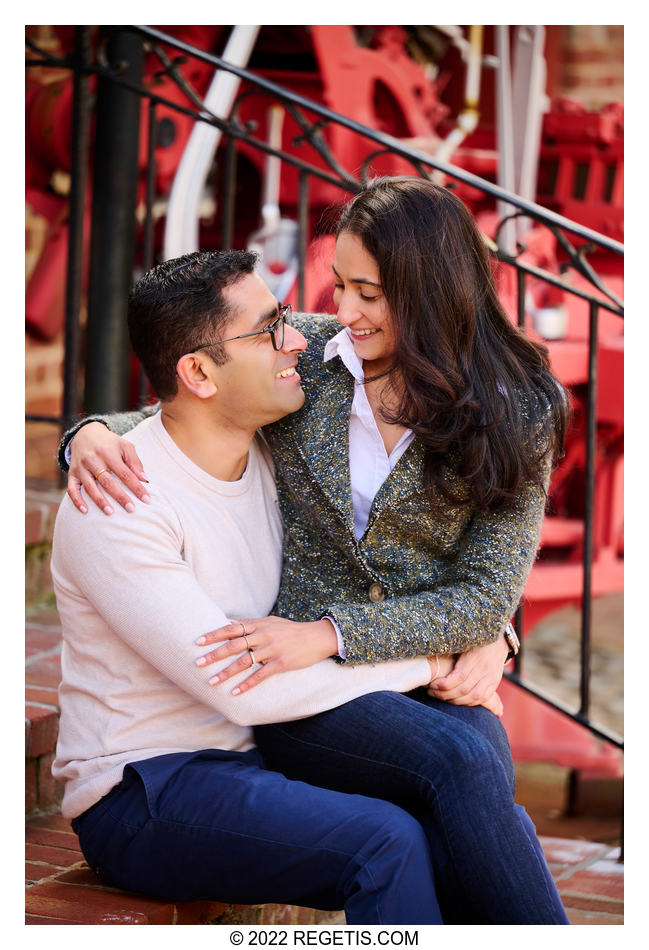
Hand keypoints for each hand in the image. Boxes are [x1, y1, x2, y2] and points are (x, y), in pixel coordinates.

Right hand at [67, 422, 149, 514]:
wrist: (85, 434)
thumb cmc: (110, 443)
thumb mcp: (125, 446)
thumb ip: (135, 462)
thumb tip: (144, 480)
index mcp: (108, 452)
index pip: (125, 473)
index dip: (136, 487)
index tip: (146, 499)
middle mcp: (93, 460)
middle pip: (107, 481)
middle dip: (120, 496)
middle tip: (131, 509)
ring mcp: (81, 467)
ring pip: (90, 487)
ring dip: (100, 501)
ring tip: (110, 513)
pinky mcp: (72, 474)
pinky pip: (72, 489)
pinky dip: (77, 501)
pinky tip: (85, 511)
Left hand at [195, 617, 338, 693]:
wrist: (317, 636)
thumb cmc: (291, 630)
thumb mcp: (270, 621)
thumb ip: (249, 624)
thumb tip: (227, 622)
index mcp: (258, 625)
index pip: (231, 629)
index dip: (214, 635)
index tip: (198, 642)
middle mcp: (263, 635)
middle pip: (234, 645)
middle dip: (214, 654)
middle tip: (197, 663)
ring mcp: (272, 649)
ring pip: (244, 661)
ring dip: (226, 672)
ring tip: (212, 681)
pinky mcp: (281, 663)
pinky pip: (260, 675)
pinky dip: (247, 684)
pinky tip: (236, 692)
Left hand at [427, 636, 508, 708]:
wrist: (498, 639)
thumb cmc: (473, 639)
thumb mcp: (462, 641)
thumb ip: (449, 650)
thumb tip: (429, 657)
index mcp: (475, 656)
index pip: (459, 676)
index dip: (444, 684)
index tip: (432, 685)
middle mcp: (485, 668)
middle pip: (465, 689)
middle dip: (445, 694)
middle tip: (432, 693)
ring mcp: (492, 677)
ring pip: (474, 697)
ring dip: (456, 701)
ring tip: (442, 697)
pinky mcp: (495, 683)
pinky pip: (482, 698)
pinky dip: (468, 702)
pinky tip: (456, 700)